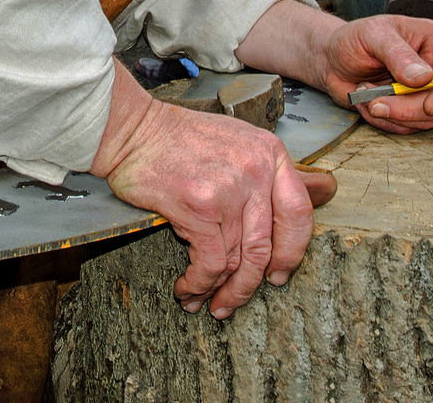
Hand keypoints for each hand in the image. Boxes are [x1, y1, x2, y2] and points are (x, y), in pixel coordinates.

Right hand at [102, 99, 333, 318]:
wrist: (133, 131)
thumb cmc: (177, 138)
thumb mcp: (235, 142)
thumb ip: (259, 175)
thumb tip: (276, 222)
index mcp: (270, 153)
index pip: (299, 213)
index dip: (293, 251)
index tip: (279, 272)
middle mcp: (256, 171)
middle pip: (267, 245)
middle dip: (252, 283)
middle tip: (237, 299)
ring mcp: (231, 190)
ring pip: (238, 260)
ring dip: (221, 290)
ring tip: (206, 301)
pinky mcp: (201, 209)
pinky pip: (211, 263)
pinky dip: (199, 284)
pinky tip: (187, 289)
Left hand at [318, 15, 432, 133]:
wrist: (331, 59)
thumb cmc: (354, 39)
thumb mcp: (374, 36)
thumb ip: (398, 55)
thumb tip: (423, 77)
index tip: (430, 105)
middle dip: (408, 109)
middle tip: (377, 102)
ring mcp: (422, 92)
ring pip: (424, 120)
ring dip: (391, 113)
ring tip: (366, 93)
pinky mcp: (407, 109)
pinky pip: (404, 127)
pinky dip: (381, 119)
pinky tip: (366, 100)